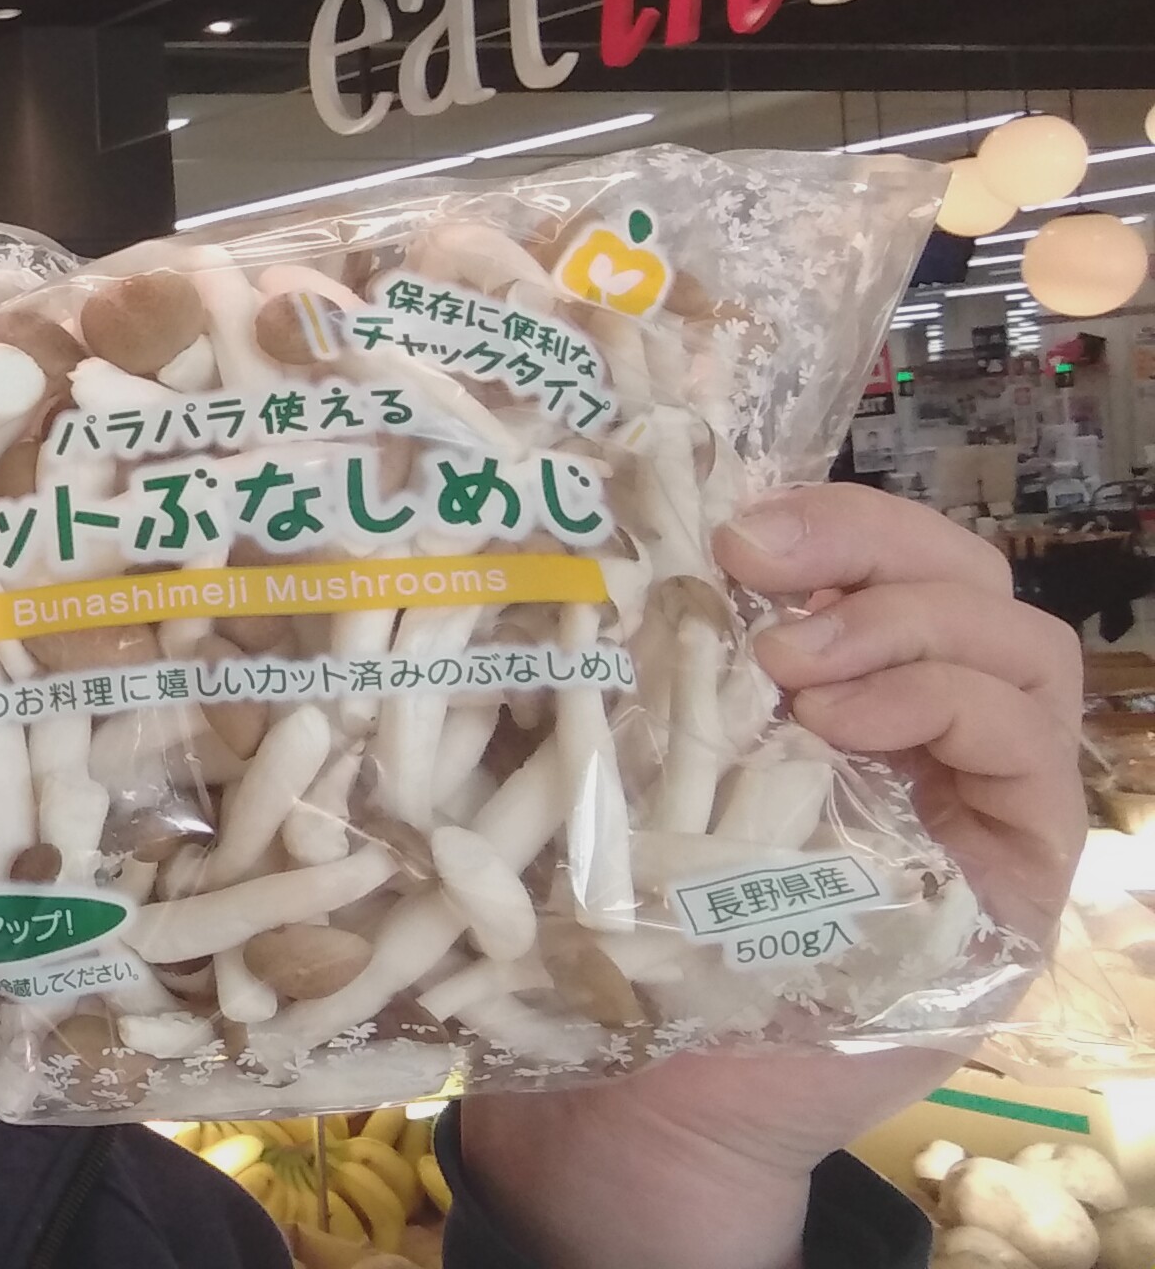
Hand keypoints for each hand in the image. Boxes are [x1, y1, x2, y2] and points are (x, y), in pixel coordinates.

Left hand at [460, 482, 1084, 1268]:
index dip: (829, 512)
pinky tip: (846, 725)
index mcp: (837, 675)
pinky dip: (947, 707)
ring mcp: (982, 795)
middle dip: (868, 543)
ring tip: (796, 663)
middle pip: (964, 575)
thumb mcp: (621, 766)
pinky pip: (1032, 752)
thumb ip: (637, 668)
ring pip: (1017, 646)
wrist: (642, 1090)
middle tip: (753, 564)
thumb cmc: (624, 920)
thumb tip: (571, 537)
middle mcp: (925, 722)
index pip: (885, 548)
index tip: (728, 519)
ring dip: (905, 625)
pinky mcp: (1016, 875)